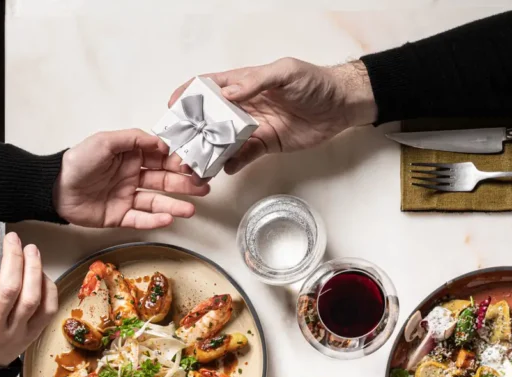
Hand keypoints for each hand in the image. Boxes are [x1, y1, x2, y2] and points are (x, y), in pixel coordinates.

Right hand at [0, 226, 56, 366]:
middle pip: (9, 287)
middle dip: (14, 257)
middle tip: (14, 239)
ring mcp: (14, 335)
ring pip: (31, 298)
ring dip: (34, 268)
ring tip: (31, 249)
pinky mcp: (32, 336)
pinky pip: (48, 309)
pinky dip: (48, 287)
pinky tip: (41, 273)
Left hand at [53, 129, 209, 229]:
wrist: (54, 189)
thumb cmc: (77, 163)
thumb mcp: (104, 141)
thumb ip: (133, 139)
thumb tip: (161, 142)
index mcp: (131, 156)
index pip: (161, 158)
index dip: (177, 162)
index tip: (191, 165)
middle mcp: (133, 176)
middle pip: (164, 181)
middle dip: (185, 185)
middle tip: (203, 188)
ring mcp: (128, 197)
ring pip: (157, 202)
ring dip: (175, 205)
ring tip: (191, 210)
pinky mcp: (120, 216)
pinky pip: (142, 219)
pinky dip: (155, 220)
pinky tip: (168, 219)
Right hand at [170, 59, 376, 174]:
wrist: (340, 105)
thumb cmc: (314, 82)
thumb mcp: (285, 73)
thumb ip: (255, 82)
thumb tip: (229, 95)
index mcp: (243, 83)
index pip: (208, 87)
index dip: (188, 95)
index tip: (172, 107)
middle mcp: (244, 105)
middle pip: (210, 118)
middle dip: (193, 131)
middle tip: (179, 145)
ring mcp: (254, 126)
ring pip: (224, 140)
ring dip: (209, 151)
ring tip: (195, 164)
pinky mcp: (266, 144)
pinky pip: (244, 155)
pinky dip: (233, 162)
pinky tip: (223, 169)